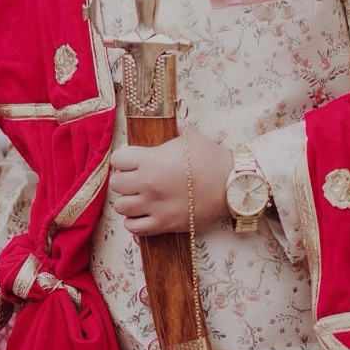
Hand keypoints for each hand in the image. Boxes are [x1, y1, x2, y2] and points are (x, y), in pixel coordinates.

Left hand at [109, 128, 232, 235]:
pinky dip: (134, 222)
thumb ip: (168, 133)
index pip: (117, 159)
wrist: (233, 184)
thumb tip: (162, 122)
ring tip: (139, 197)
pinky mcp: (164, 224)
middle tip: (135, 179)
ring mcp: (155, 206)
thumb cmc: (212, 158)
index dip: (123, 159)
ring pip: (121, 206)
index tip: (131, 161)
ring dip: (127, 201)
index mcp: (151, 160)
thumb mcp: (188, 137)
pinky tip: (143, 214)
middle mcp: (148, 184)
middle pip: (116, 183)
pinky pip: (133, 228)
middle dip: (123, 179)